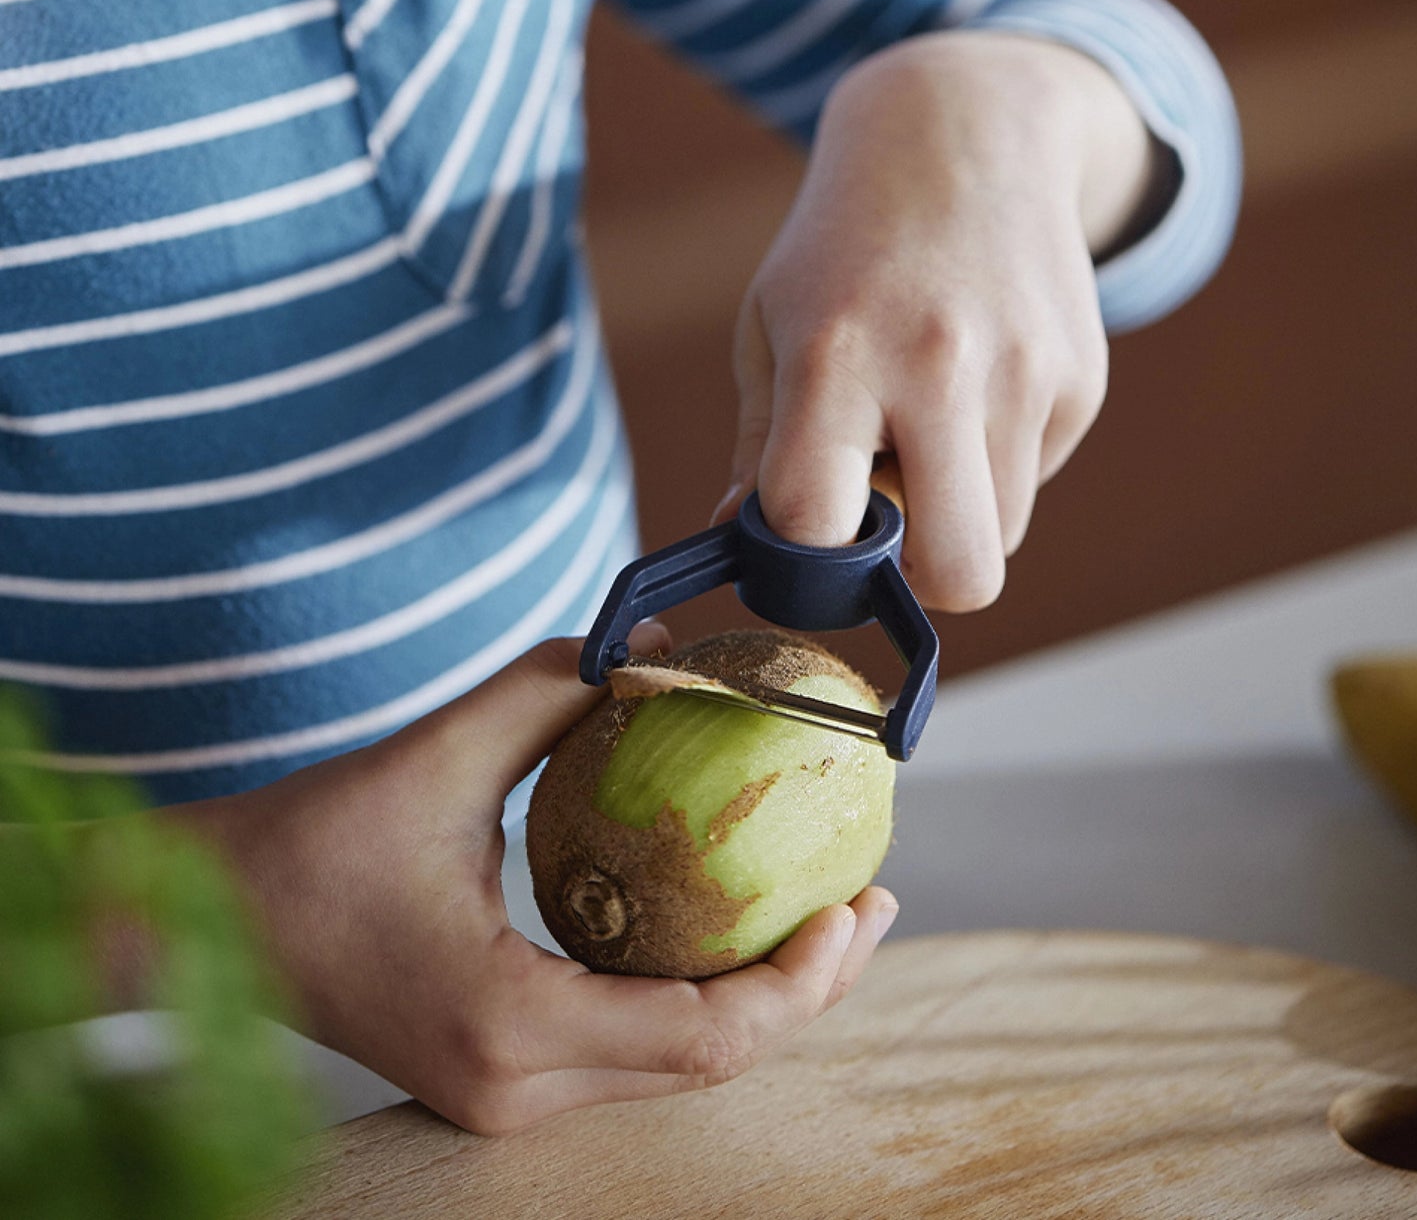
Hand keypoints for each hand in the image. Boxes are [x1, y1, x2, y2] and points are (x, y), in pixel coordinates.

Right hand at [178, 628, 897, 1135]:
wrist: (216, 921)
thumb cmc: (312, 841)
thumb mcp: (439, 750)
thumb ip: (554, 687)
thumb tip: (662, 645)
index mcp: (509, 1026)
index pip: (703, 1036)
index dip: (798, 980)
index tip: (854, 900)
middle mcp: (517, 1091)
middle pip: (711, 1067)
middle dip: (807, 989)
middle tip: (871, 897)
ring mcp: (509, 1101)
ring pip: (681, 1068)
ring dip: (762, 996)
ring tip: (828, 912)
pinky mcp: (504, 1079)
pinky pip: (638, 1051)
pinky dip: (702, 996)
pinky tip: (732, 928)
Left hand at [716, 31, 1161, 610]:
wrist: (962, 134)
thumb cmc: (842, 249)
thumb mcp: (771, 325)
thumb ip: (759, 445)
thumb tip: (740, 541)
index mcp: (837, 354)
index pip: (819, 521)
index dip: (806, 553)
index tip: (805, 529)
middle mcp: (941, 366)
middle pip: (960, 574)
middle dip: (918, 579)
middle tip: (885, 520)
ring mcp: (1026, 372)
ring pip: (1000, 537)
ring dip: (956, 514)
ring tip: (924, 428)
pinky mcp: (1082, 378)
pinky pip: (1033, 479)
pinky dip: (997, 463)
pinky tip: (974, 385)